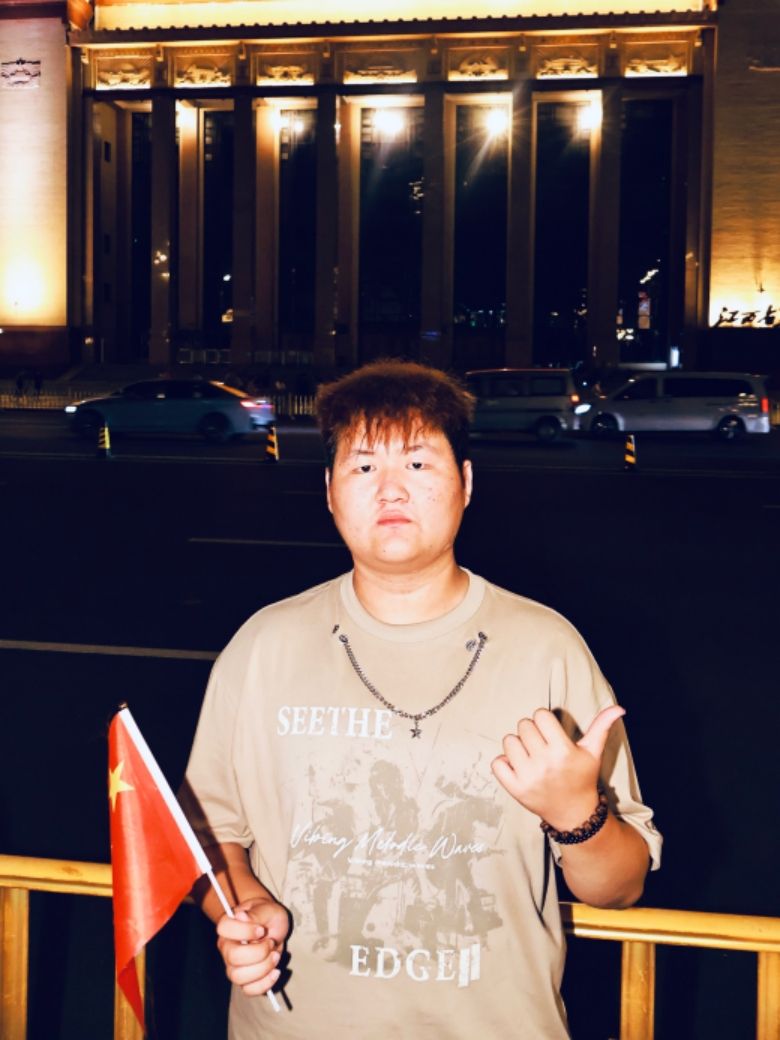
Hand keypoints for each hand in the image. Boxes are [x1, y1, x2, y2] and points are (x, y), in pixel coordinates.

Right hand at [216, 896, 288, 996]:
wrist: (271, 926)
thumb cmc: (268, 916)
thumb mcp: (267, 909)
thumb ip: (255, 914)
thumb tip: (241, 917)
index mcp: (228, 926)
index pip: (224, 929)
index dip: (244, 931)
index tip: (261, 930)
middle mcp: (226, 947)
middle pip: (234, 957)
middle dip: (259, 952)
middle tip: (271, 943)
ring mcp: (233, 966)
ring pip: (239, 977)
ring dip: (263, 968)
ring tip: (275, 955)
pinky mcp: (244, 980)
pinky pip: (248, 990)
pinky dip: (264, 984)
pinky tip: (275, 971)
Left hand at [491, 705, 624, 830]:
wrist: (574, 814)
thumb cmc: (582, 777)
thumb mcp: (593, 752)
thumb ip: (601, 727)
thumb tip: (619, 708)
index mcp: (563, 751)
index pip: (540, 715)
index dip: (544, 720)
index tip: (550, 732)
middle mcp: (545, 763)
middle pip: (523, 725)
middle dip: (531, 732)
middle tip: (541, 745)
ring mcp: (528, 777)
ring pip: (508, 741)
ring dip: (517, 745)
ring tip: (530, 755)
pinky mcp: (515, 789)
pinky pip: (497, 763)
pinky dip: (504, 762)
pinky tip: (518, 767)